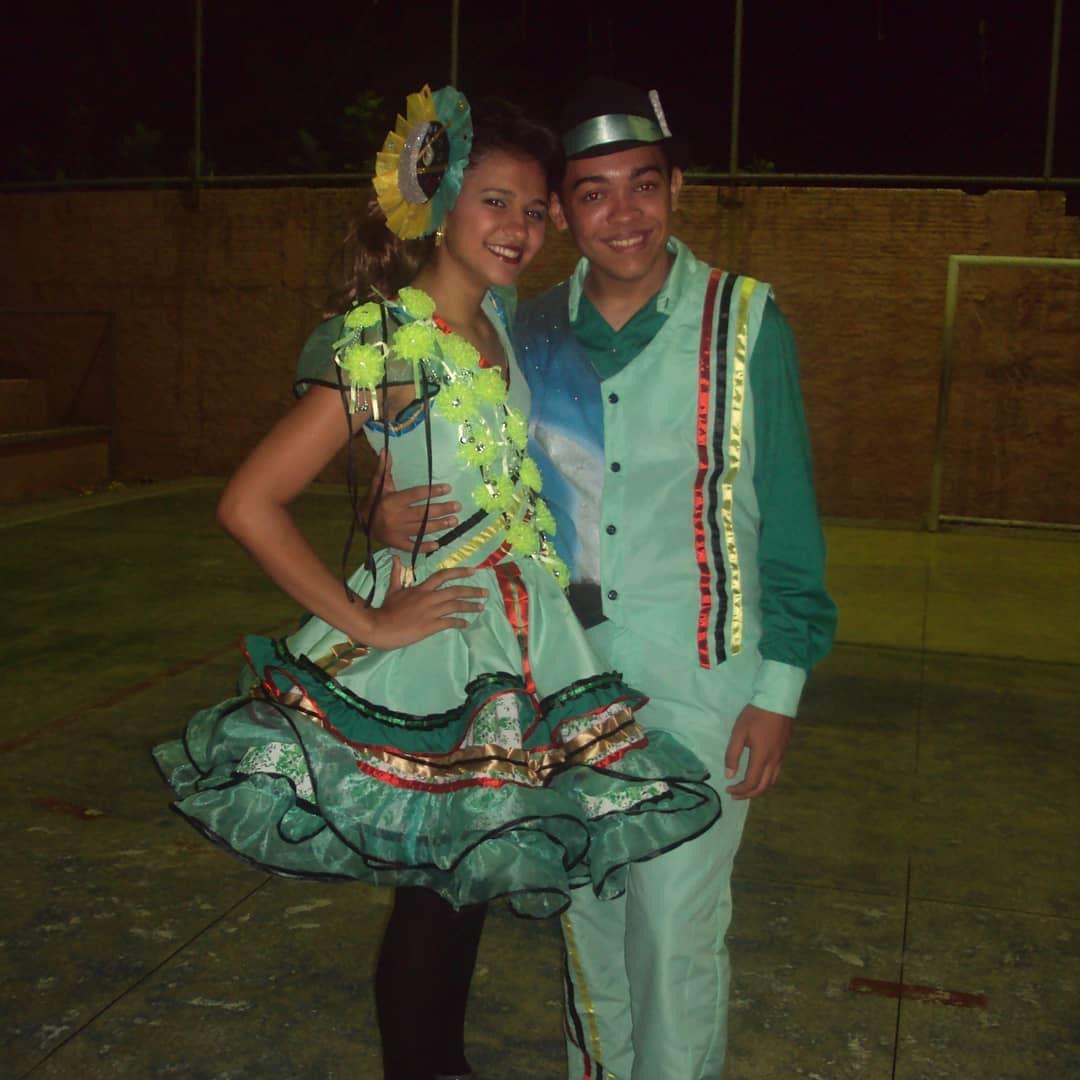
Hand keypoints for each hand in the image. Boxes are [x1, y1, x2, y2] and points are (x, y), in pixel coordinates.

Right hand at [363, 557, 486, 648]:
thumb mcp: (393, 589)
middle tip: (485, 592)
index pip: (443, 576)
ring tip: (481, 607)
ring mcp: (431, 612)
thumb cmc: (386, 609)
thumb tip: (395, 556)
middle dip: (472, 591)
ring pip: (456, 606)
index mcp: (421, 589)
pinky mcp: (430, 626)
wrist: (379, 626)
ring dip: (470, 606)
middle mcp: (429, 598)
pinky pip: (449, 623)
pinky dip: (459, 623)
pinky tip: (466, 624)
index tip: (473, 571)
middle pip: (455, 591)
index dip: (459, 572)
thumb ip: (397, 573)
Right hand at [366, 450, 460, 553]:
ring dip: (439, 526)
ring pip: (421, 529)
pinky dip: (424, 547)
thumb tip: (386, 450)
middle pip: (422, 513)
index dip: (432, 491)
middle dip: (442, 510)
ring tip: (455, 521)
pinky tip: (437, 545)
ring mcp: (397, 532)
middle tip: (458, 506)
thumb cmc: (373, 501)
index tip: (448, 488)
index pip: (416, 495)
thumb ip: (384, 469)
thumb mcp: (377, 485)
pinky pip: (412, 546)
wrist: (360, 522)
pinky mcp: (396, 543)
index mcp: (392, 501)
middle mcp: (396, 517)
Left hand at [724, 704, 791, 798]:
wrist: (777, 701)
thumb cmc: (755, 716)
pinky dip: (766, 780)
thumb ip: (732, 755)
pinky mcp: (784, 751)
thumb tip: (729, 775)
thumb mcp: (739, 733)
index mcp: (761, 757)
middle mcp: (774, 761)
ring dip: (758, 789)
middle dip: (748, 794)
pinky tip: (758, 775)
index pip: (751, 783)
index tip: (728, 789)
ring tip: (746, 789)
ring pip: (771, 781)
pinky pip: (776, 772)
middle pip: (763, 787)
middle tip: (735, 794)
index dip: (739, 790)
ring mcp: (781, 756)